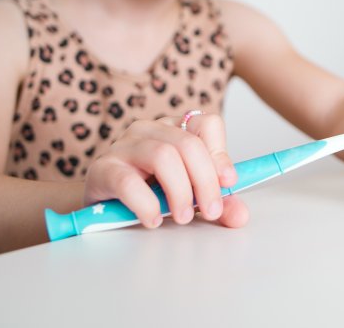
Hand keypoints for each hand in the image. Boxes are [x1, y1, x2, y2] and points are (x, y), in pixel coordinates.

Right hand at [83, 113, 248, 228]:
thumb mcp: (188, 195)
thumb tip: (240, 216)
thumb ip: (216, 203)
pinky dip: (147, 203)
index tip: (228, 182)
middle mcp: (150, 130)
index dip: (221, 154)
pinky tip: (153, 219)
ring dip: (179, 191)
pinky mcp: (103, 168)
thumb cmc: (149, 193)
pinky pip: (128, 181)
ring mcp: (124, 146)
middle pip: (188, 144)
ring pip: (163, 156)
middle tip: (210, 211)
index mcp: (175, 128)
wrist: (102, 205)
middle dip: (205, 180)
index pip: (207, 123)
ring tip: (183, 217)